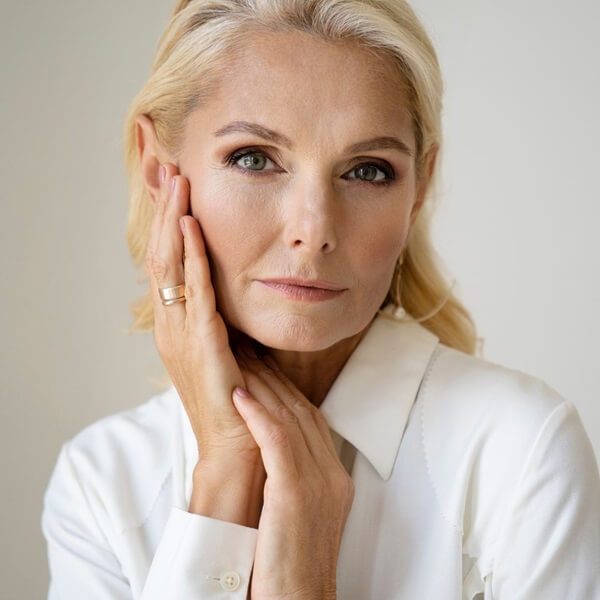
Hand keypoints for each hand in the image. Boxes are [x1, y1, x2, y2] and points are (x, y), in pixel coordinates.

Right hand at [144, 162, 264, 524]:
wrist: (237, 446)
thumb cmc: (238, 398)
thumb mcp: (231, 345)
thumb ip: (227, 315)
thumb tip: (239, 284)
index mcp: (177, 324)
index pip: (166, 262)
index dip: (168, 223)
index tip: (174, 186)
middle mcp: (171, 325)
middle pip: (161, 254)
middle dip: (165, 211)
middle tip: (168, 168)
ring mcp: (181, 335)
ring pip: (169, 266)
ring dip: (174, 222)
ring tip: (178, 182)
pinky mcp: (201, 345)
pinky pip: (194, 292)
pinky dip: (191, 257)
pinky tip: (193, 227)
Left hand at [232, 354, 354, 599]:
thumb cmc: (290, 565)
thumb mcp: (302, 516)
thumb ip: (296, 481)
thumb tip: (273, 458)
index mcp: (334, 479)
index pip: (311, 420)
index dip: (286, 390)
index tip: (265, 368)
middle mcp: (331, 475)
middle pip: (302, 411)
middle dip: (274, 378)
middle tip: (251, 350)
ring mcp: (317, 484)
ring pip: (289, 419)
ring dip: (262, 386)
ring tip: (239, 360)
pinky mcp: (295, 494)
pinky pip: (276, 442)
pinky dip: (258, 414)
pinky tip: (240, 394)